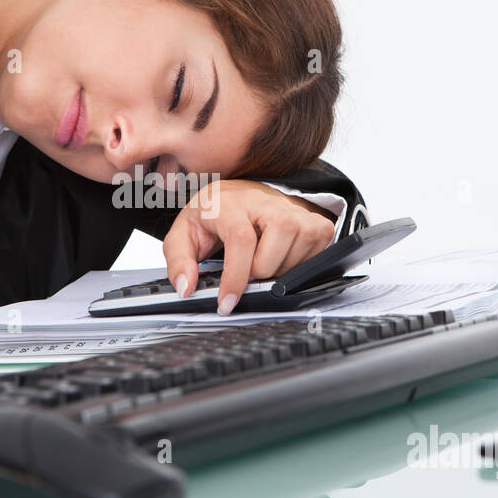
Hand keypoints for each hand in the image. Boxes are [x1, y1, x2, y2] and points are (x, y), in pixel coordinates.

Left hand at [162, 180, 337, 315]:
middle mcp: (264, 201)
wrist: (238, 195)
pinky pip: (318, 246)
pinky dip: (302, 261)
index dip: (236, 276)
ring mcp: (293, 207)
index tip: (227, 302)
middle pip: (274, 247)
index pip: (241, 240)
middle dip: (258, 273)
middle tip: (246, 273)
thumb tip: (187, 287)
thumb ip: (179, 261)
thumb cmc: (212, 216)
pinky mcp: (313, 217)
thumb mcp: (184, 235)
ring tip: (262, 263)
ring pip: (299, 248)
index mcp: (229, 204)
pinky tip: (283, 257)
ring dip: (279, 269)